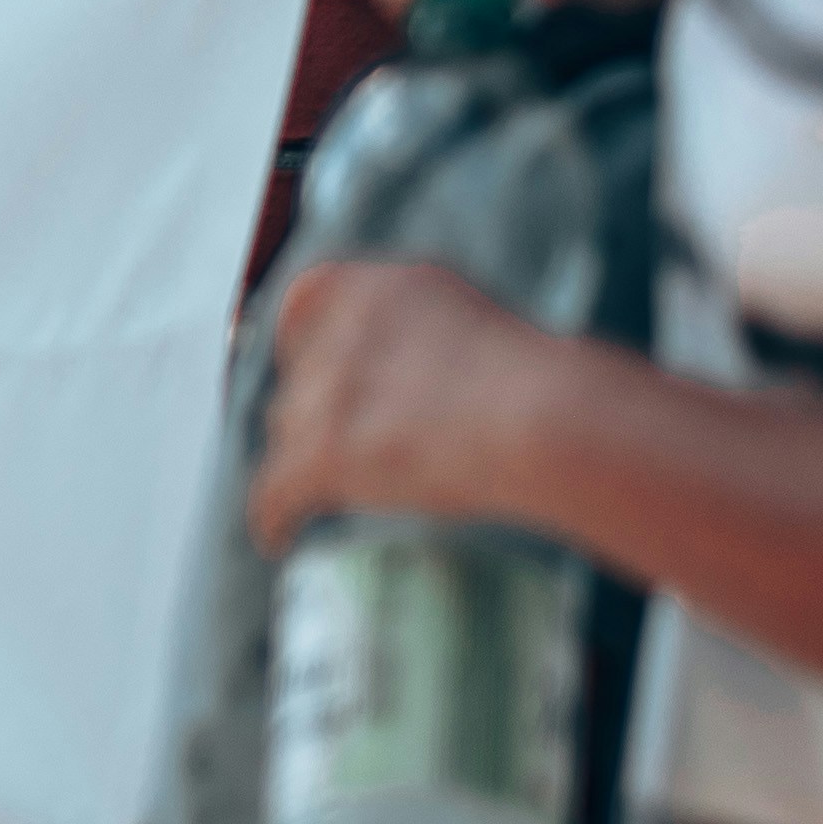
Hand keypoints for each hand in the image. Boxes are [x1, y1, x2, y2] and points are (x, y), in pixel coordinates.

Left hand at [248, 255, 562, 549]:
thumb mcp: (471, 323)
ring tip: (322, 491)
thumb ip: (422, 331)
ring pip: (285, 431)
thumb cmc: (539, 386)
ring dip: (300, 460)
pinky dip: (274, 515)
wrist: (549, 423)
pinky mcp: (324, 451)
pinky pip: (273, 491)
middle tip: (338, 444)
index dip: (298, 340)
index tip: (302, 365)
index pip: (305, 298)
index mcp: (383, 288)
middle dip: (311, 410)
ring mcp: (330, 390)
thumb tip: (401, 372)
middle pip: (296, 377)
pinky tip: (278, 536)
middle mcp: (345, 331)